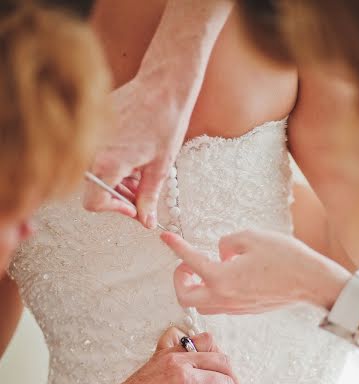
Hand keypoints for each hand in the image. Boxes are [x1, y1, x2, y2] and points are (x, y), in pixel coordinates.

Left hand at [67, 327, 241, 383]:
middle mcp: (180, 361)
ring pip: (207, 342)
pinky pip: (182, 337)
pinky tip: (197, 362)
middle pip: (222, 361)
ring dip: (218, 360)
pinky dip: (194, 345)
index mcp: (187, 379)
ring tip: (219, 380)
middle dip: (232, 382)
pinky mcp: (162, 353)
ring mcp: (170, 354)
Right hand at [83, 72, 192, 227]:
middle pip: (95, 188)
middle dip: (119, 195)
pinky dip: (114, 163)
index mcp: (107, 163)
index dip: (115, 209)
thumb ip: (149, 198)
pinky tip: (134, 157)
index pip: (94, 203)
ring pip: (97, 173)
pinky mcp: (94, 126)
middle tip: (141, 192)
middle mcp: (93, 150)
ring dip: (118, 180)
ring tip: (141, 172)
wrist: (162, 85)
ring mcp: (91, 137)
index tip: (132, 208)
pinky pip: (98, 154)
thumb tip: (146, 220)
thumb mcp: (160, 168)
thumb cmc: (165, 121)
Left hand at [162, 229, 350, 313]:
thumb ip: (228, 242)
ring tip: (204, 270)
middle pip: (184, 298)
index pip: (189, 261)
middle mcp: (224, 298)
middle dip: (179, 280)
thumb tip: (221, 252)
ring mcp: (235, 307)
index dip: (175, 246)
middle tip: (186, 265)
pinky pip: (219, 305)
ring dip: (196, 288)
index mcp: (221, 278)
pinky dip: (213, 291)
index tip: (165, 237)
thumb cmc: (285, 258)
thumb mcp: (252, 237)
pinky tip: (226, 276)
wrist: (312, 282)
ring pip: (201, 304)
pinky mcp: (245, 310)